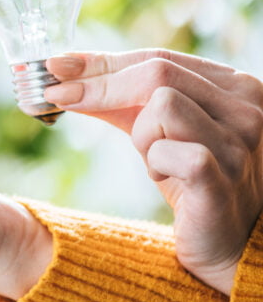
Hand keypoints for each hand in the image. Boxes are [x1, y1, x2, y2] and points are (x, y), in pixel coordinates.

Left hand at [45, 49, 262, 294]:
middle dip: (100, 85)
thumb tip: (63, 71)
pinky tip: (165, 176)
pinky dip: (154, 162)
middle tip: (61, 96)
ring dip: (141, 134)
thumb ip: (117, 99)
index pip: (158, 58)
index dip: (103, 61)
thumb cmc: (189, 179)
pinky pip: (167, 150)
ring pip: (162, 105)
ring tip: (154, 158)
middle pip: (156, 72)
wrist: (226, 242)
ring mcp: (240, 142)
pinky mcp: (222, 176)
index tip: (57, 65)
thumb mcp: (153, 129)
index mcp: (233, 86)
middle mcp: (247, 107)